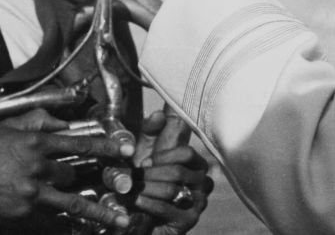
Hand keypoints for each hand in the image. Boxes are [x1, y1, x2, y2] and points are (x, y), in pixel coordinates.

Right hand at [0, 109, 134, 229]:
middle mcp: (37, 168)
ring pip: (72, 203)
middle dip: (79, 177)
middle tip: (97, 181)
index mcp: (35, 143)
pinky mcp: (23, 216)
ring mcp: (31, 195)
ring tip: (120, 220)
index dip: (105, 147)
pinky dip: (69, 224)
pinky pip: (53, 220)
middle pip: (72, 175)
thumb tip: (63, 122)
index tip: (125, 150)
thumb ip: (37, 120)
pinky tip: (84, 230)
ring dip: (98, 212)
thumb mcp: (6, 128)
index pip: (78, 144)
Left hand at [129, 110, 211, 233]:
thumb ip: (150, 132)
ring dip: (146, 189)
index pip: (187, 154)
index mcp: (197, 165)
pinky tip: (136, 201)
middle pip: (178, 172)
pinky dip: (147, 203)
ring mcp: (198, 203)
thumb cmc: (146, 181)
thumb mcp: (146, 153)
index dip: (164, 156)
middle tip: (134, 177)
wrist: (141, 216)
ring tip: (132, 189)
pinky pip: (166, 208)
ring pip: (172, 189)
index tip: (145, 162)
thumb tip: (159, 113)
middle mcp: (203, 183)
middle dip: (150, 175)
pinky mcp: (188, 221)